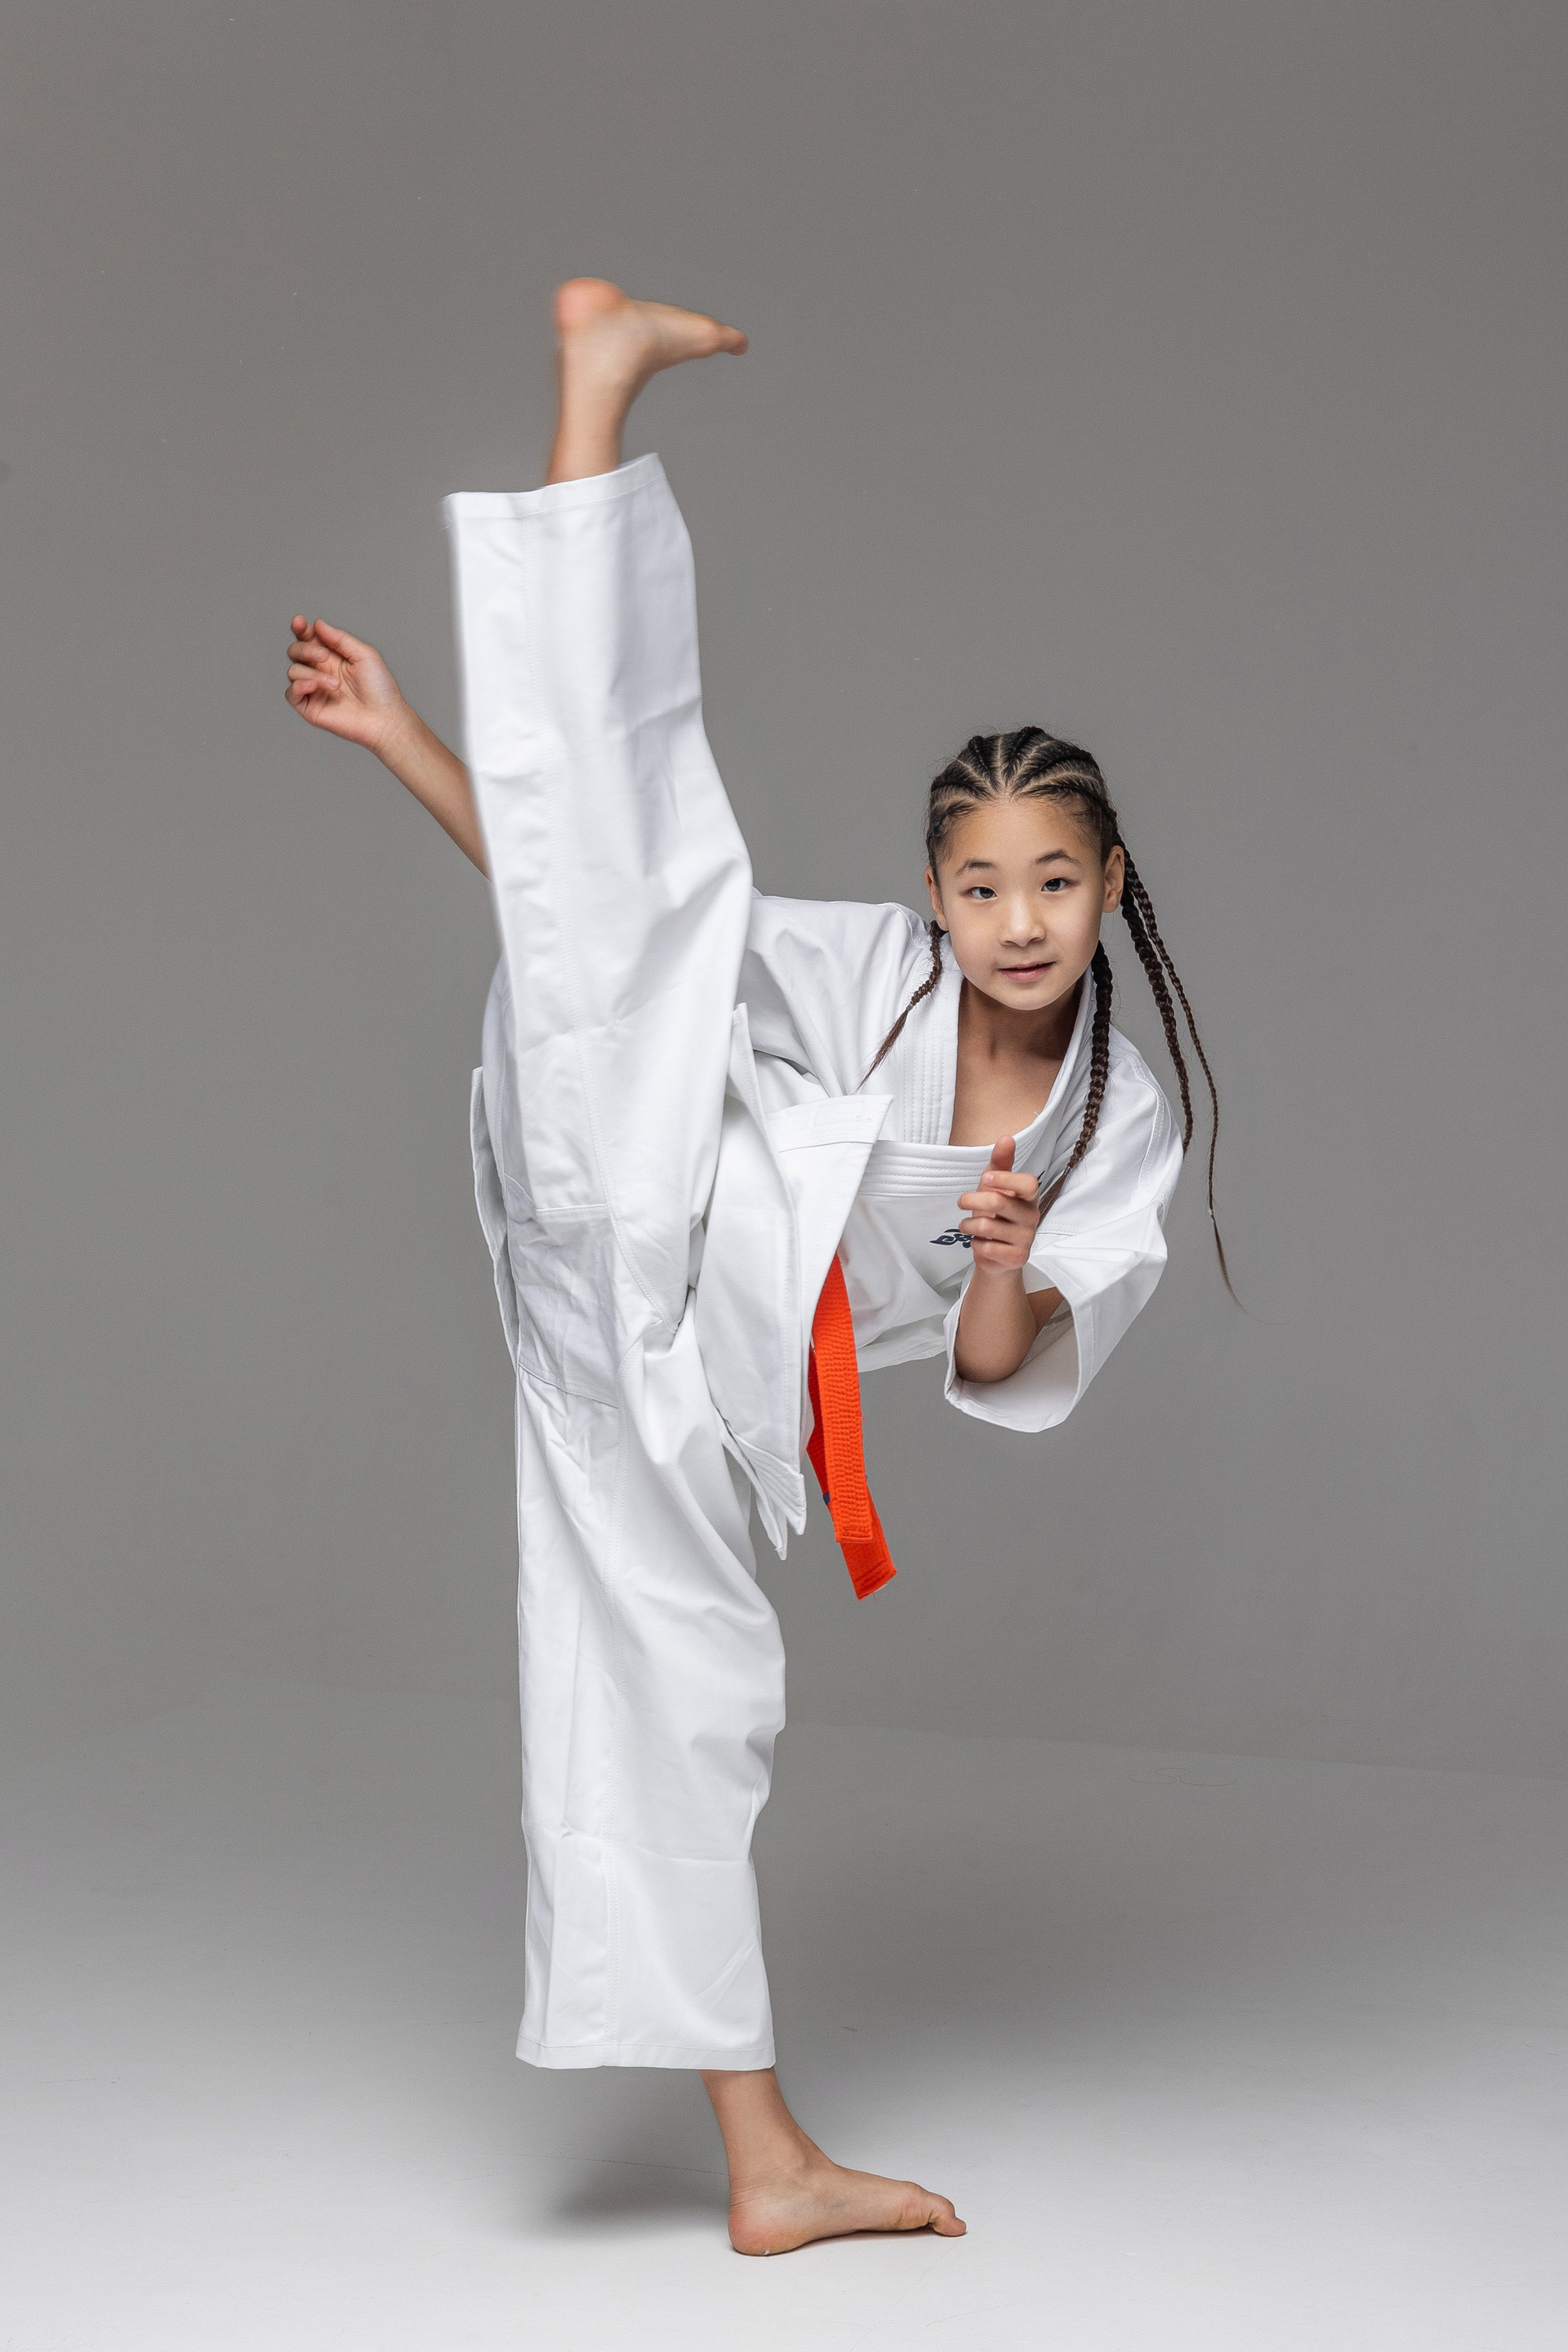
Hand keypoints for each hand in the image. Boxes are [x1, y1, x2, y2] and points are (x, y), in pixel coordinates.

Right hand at [285, 616, 405, 754]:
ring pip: (294, 671)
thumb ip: (340, 639)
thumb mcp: (364, 655)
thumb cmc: (380, 688)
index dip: (300, 629)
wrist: (384, 718)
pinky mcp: (310, 708)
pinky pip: (291, 693)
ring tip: (337, 685)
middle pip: (295, 652)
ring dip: (313, 674)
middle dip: (305, 649)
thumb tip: (317, 624)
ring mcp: (314, 690)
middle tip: (324, 656)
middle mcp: (320, 671)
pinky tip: (313, 687)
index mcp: (332, 656)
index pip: (309, 638)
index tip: (299, 622)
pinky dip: (298, 686)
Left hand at [957, 1136, 1041, 1272]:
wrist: (996, 1254)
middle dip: (972, 1200)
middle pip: (999, 1202)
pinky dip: (976, 1243)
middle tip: (961, 1201)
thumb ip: (1000, 1163)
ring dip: (968, 1224)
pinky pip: (989, 1247)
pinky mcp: (1018, 1257)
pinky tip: (978, 1242)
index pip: (1028, 1183)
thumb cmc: (996, 1215)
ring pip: (989, 1226)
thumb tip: (1006, 1138)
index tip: (985, 1180)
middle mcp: (1032, 1216)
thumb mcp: (994, 1187)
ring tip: (965, 1225)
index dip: (1005, 1179)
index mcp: (1029, 1196)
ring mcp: (1027, 1238)